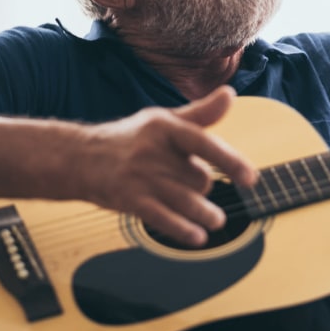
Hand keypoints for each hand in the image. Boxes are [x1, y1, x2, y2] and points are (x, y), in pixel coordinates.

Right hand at [79, 86, 256, 246]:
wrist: (79, 158)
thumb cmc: (130, 138)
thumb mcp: (162, 120)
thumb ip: (200, 113)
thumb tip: (230, 94)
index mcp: (164, 126)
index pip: (203, 143)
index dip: (229, 161)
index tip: (250, 178)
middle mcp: (152, 150)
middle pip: (198, 178)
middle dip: (202, 185)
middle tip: (190, 184)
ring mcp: (140, 177)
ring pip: (188, 201)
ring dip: (206, 214)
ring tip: (216, 219)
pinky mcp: (130, 200)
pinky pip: (164, 219)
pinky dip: (183, 230)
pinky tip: (198, 237)